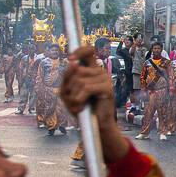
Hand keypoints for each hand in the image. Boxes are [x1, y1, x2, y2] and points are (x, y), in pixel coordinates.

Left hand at [61, 46, 127, 161]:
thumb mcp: (67, 92)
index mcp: (91, 70)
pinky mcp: (108, 88)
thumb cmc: (81, 108)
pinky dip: (79, 99)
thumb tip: (73, 64)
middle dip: (68, 86)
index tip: (70, 59)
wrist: (94, 125)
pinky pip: (86, 88)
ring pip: (79, 80)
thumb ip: (67, 77)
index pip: (88, 51)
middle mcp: (99, 71)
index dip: (79, 51)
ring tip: (78, 105)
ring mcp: (105, 78)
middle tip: (73, 100)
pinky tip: (81, 106)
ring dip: (73, 96)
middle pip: (76, 70)